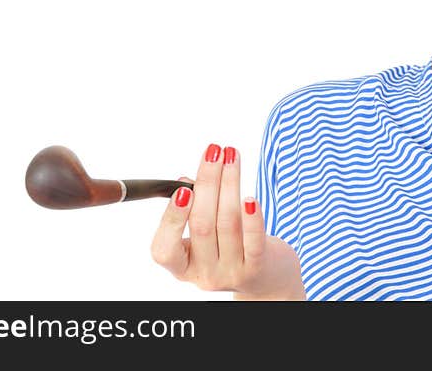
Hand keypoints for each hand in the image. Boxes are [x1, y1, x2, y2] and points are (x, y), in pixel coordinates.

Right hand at [150, 143, 305, 299]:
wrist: (267, 279)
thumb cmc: (231, 246)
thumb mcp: (207, 235)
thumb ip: (194, 210)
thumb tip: (187, 181)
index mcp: (182, 266)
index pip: (164, 249)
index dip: (171, 218)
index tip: (182, 189)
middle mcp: (204, 274)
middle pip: (202, 225)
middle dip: (208, 183)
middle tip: (214, 152)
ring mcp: (230, 273)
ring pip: (227, 224)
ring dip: (230, 184)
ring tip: (232, 157)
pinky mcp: (256, 269)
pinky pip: (253, 240)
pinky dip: (252, 217)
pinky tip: (251, 197)